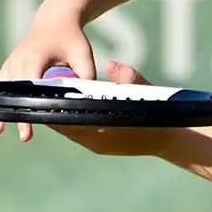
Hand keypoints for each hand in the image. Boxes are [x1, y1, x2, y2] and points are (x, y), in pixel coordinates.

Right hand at [0, 4, 95, 142]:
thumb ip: (86, 75)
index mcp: (35, 57)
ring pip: (1, 89)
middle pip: (15, 92)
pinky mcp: (10, 65)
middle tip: (25, 137)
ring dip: (0, 109)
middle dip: (19, 114)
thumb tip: (87, 99)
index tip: (34, 121)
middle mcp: (18, 60)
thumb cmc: (70, 36)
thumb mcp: (83, 53)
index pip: (30, 85)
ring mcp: (11, 62)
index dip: (32, 104)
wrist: (55, 19)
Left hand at [50, 60, 175, 157]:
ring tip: (50, 98)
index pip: (67, 119)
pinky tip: (66, 108)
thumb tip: (109, 64)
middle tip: (42, 91)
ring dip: (61, 116)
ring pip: (69, 130)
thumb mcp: (144, 89)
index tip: (44, 92)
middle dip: (53, 109)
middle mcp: (96, 141)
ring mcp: (97, 146)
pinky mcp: (99, 147)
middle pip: (63, 125)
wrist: (168, 139)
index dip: (53, 105)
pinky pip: (78, 133)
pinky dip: (71, 122)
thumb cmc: (156, 112)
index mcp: (102, 130)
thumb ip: (126, 76)